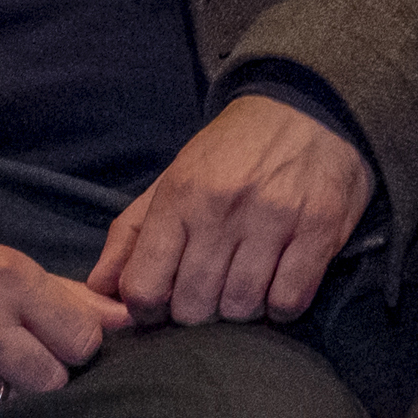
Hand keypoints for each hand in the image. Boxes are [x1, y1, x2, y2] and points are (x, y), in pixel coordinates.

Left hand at [91, 90, 374, 327]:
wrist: (307, 106)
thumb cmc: (233, 150)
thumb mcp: (173, 178)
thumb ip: (131, 234)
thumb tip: (97, 288)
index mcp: (180, 195)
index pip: (143, 287)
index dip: (147, 309)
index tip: (164, 301)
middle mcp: (224, 208)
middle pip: (193, 307)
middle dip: (197, 311)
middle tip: (210, 291)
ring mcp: (275, 219)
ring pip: (241, 309)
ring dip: (240, 309)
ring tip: (245, 284)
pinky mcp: (320, 229)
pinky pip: (288, 301)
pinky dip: (280, 306)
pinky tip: (278, 284)